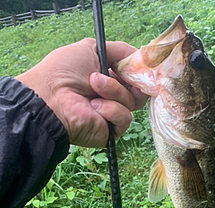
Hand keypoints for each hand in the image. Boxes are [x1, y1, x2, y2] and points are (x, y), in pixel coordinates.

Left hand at [15, 38, 147, 147]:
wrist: (52, 98)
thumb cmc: (64, 71)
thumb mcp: (91, 48)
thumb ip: (119, 50)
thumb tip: (140, 56)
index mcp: (105, 76)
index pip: (132, 75)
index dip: (137, 70)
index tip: (139, 64)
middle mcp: (109, 96)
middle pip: (138, 91)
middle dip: (131, 80)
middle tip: (121, 75)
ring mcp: (111, 113)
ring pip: (132, 102)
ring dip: (114, 91)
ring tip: (93, 87)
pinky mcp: (111, 130)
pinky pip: (125, 118)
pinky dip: (111, 110)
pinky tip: (94, 107)